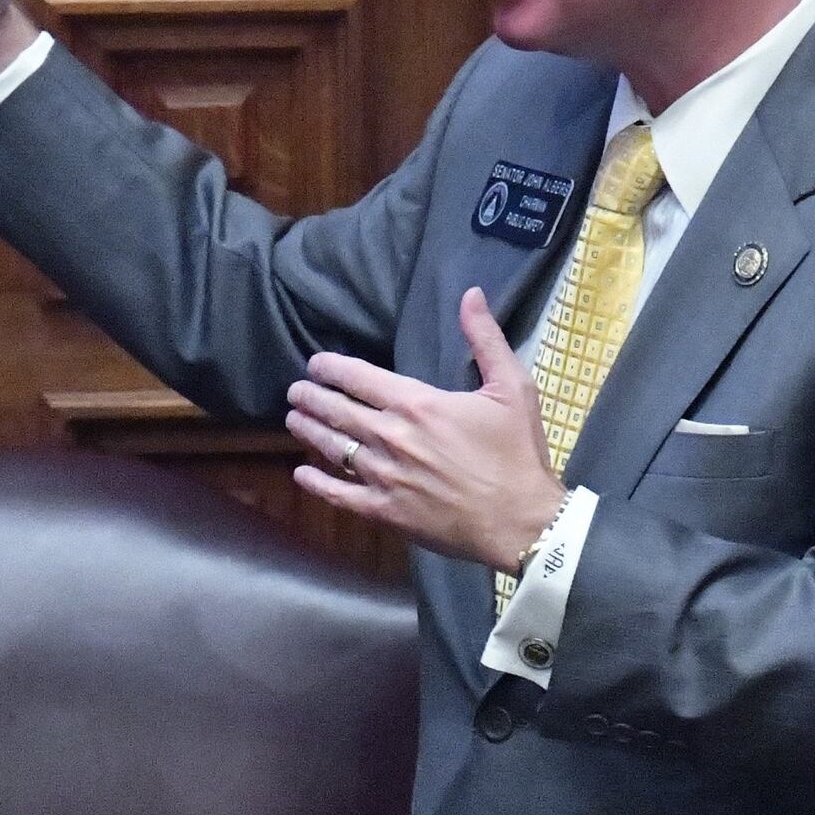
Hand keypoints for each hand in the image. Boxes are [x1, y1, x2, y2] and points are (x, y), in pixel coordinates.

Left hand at [287, 289, 563, 574]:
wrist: (520, 520)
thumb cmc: (517, 452)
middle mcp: (390, 436)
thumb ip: (485, 339)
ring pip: (334, 448)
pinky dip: (317, 484)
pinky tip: (301, 475)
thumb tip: (471, 294)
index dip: (331, 368)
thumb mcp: (512, 387)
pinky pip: (340, 495)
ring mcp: (383, 476)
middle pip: (337, 411)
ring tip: (293, 420)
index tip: (315, 365)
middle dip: (312, 398)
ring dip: (310, 431)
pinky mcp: (385, 512)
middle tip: (295, 392)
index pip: (358, 378)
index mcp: (416, 404)